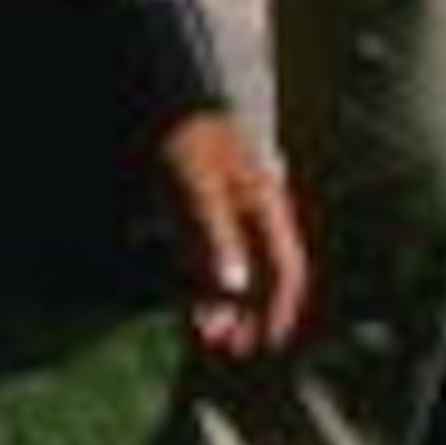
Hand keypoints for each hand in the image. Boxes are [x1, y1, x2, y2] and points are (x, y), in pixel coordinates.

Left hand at [160, 112, 305, 357]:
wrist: (160, 96)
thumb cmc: (185, 136)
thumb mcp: (199, 186)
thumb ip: (216, 236)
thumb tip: (235, 288)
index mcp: (265, 205)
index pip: (286, 268)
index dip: (280, 308)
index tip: (267, 342)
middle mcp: (251, 212)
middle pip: (260, 274)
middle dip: (247, 313)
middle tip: (228, 348)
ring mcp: (225, 211)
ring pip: (232, 268)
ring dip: (222, 302)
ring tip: (206, 334)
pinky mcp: (196, 209)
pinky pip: (206, 255)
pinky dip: (200, 281)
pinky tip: (189, 305)